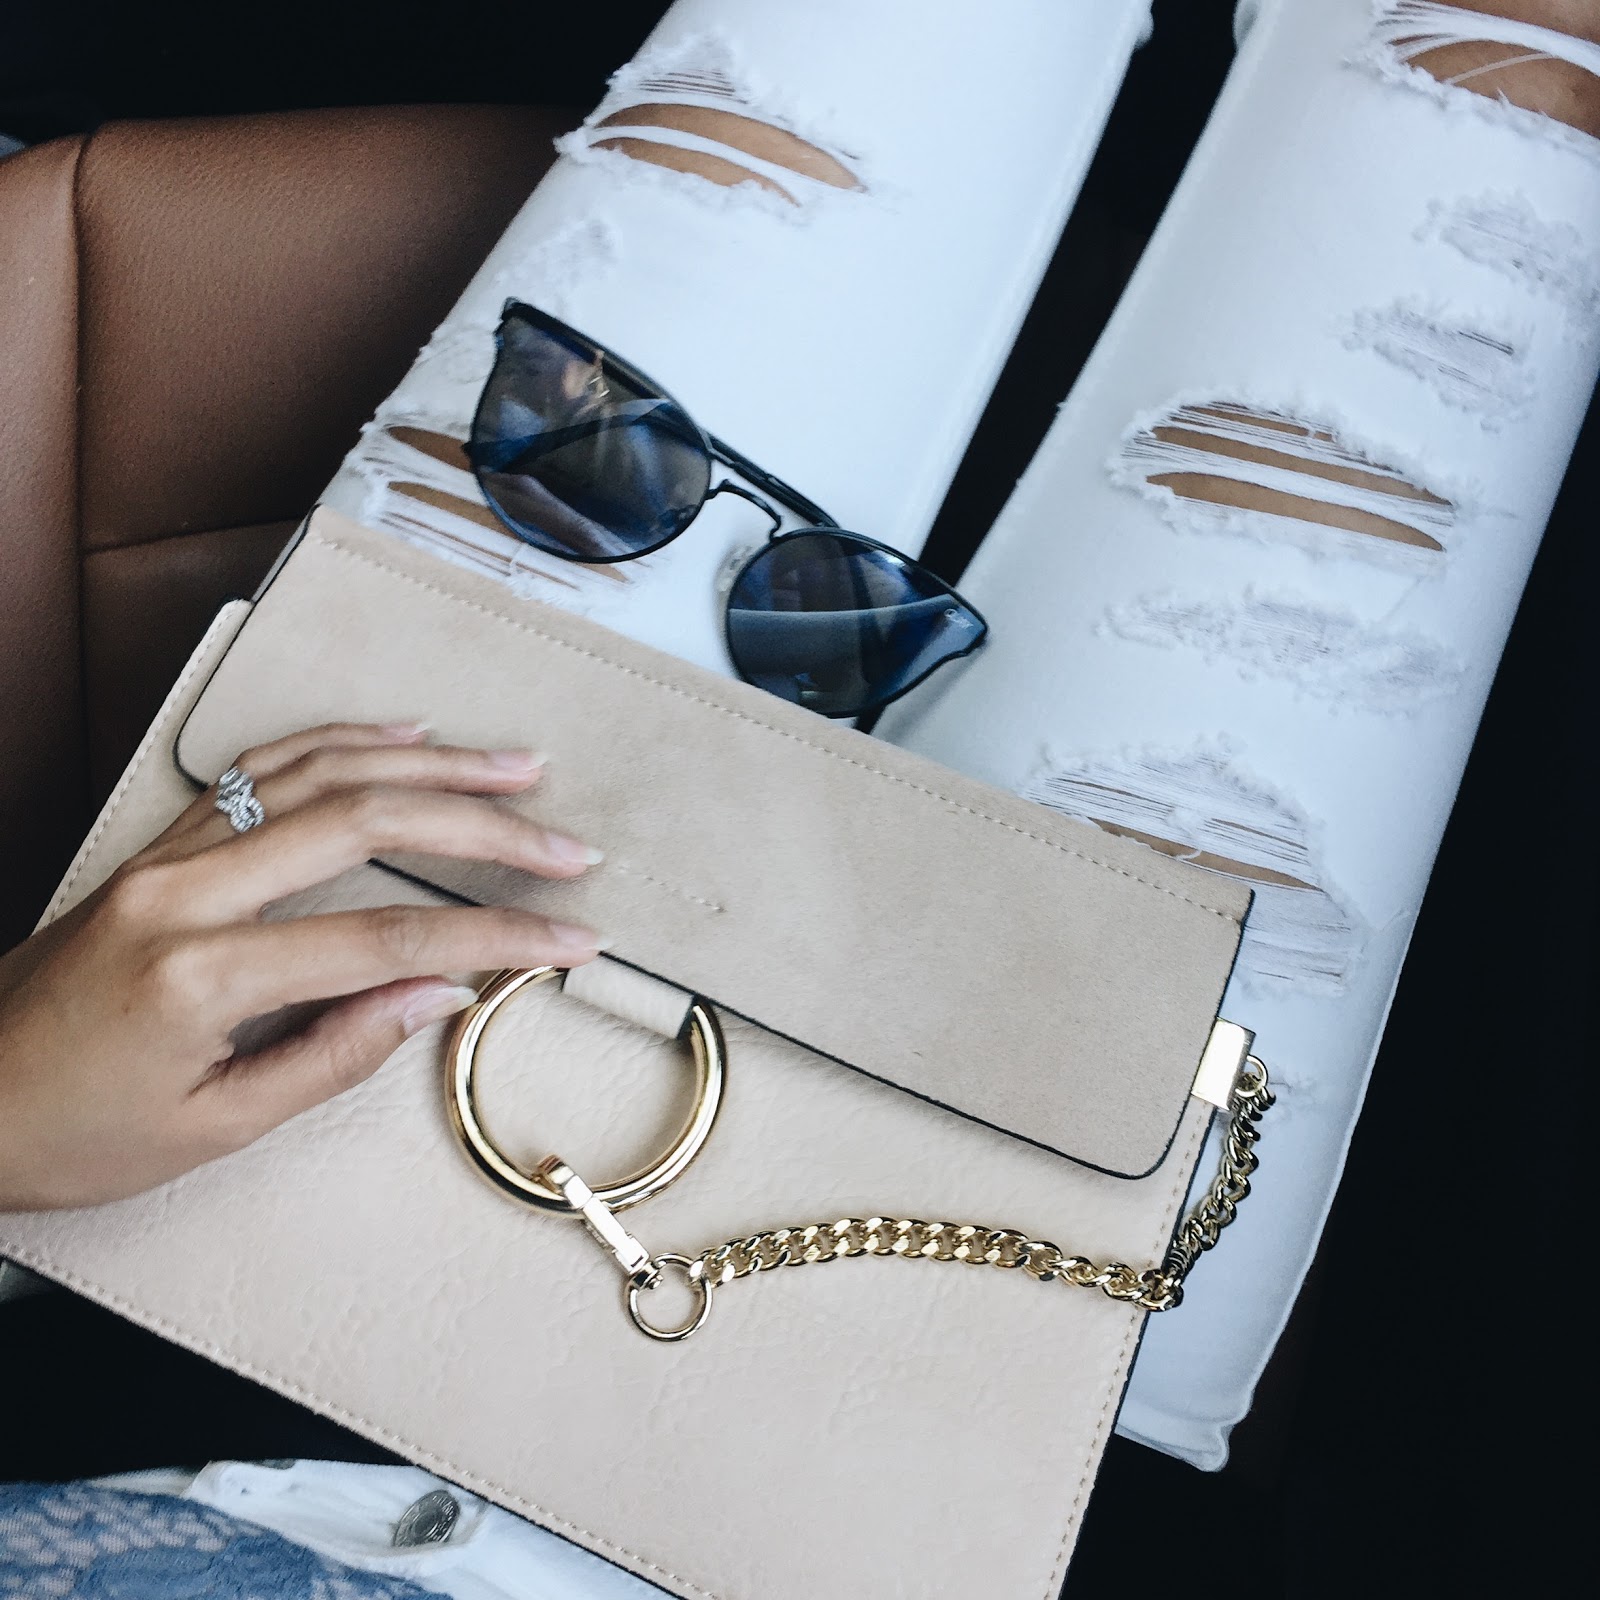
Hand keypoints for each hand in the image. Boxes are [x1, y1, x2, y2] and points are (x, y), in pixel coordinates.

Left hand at [0, 723, 605, 1210]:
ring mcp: (172, 852)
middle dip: (484, 830)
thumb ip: (334, 1055)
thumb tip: (440, 996)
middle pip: (367, 824)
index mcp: (202, 973)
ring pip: (322, 773)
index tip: (572, 936)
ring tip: (516, 769)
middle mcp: (188, 889)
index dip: (494, 935)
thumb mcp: (211, 1128)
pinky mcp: (164, 842)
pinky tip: (405, 733)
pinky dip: (343, 740)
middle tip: (567, 845)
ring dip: (430, 765)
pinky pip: (265, 767)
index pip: (386, 940)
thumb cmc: (72, 1134)